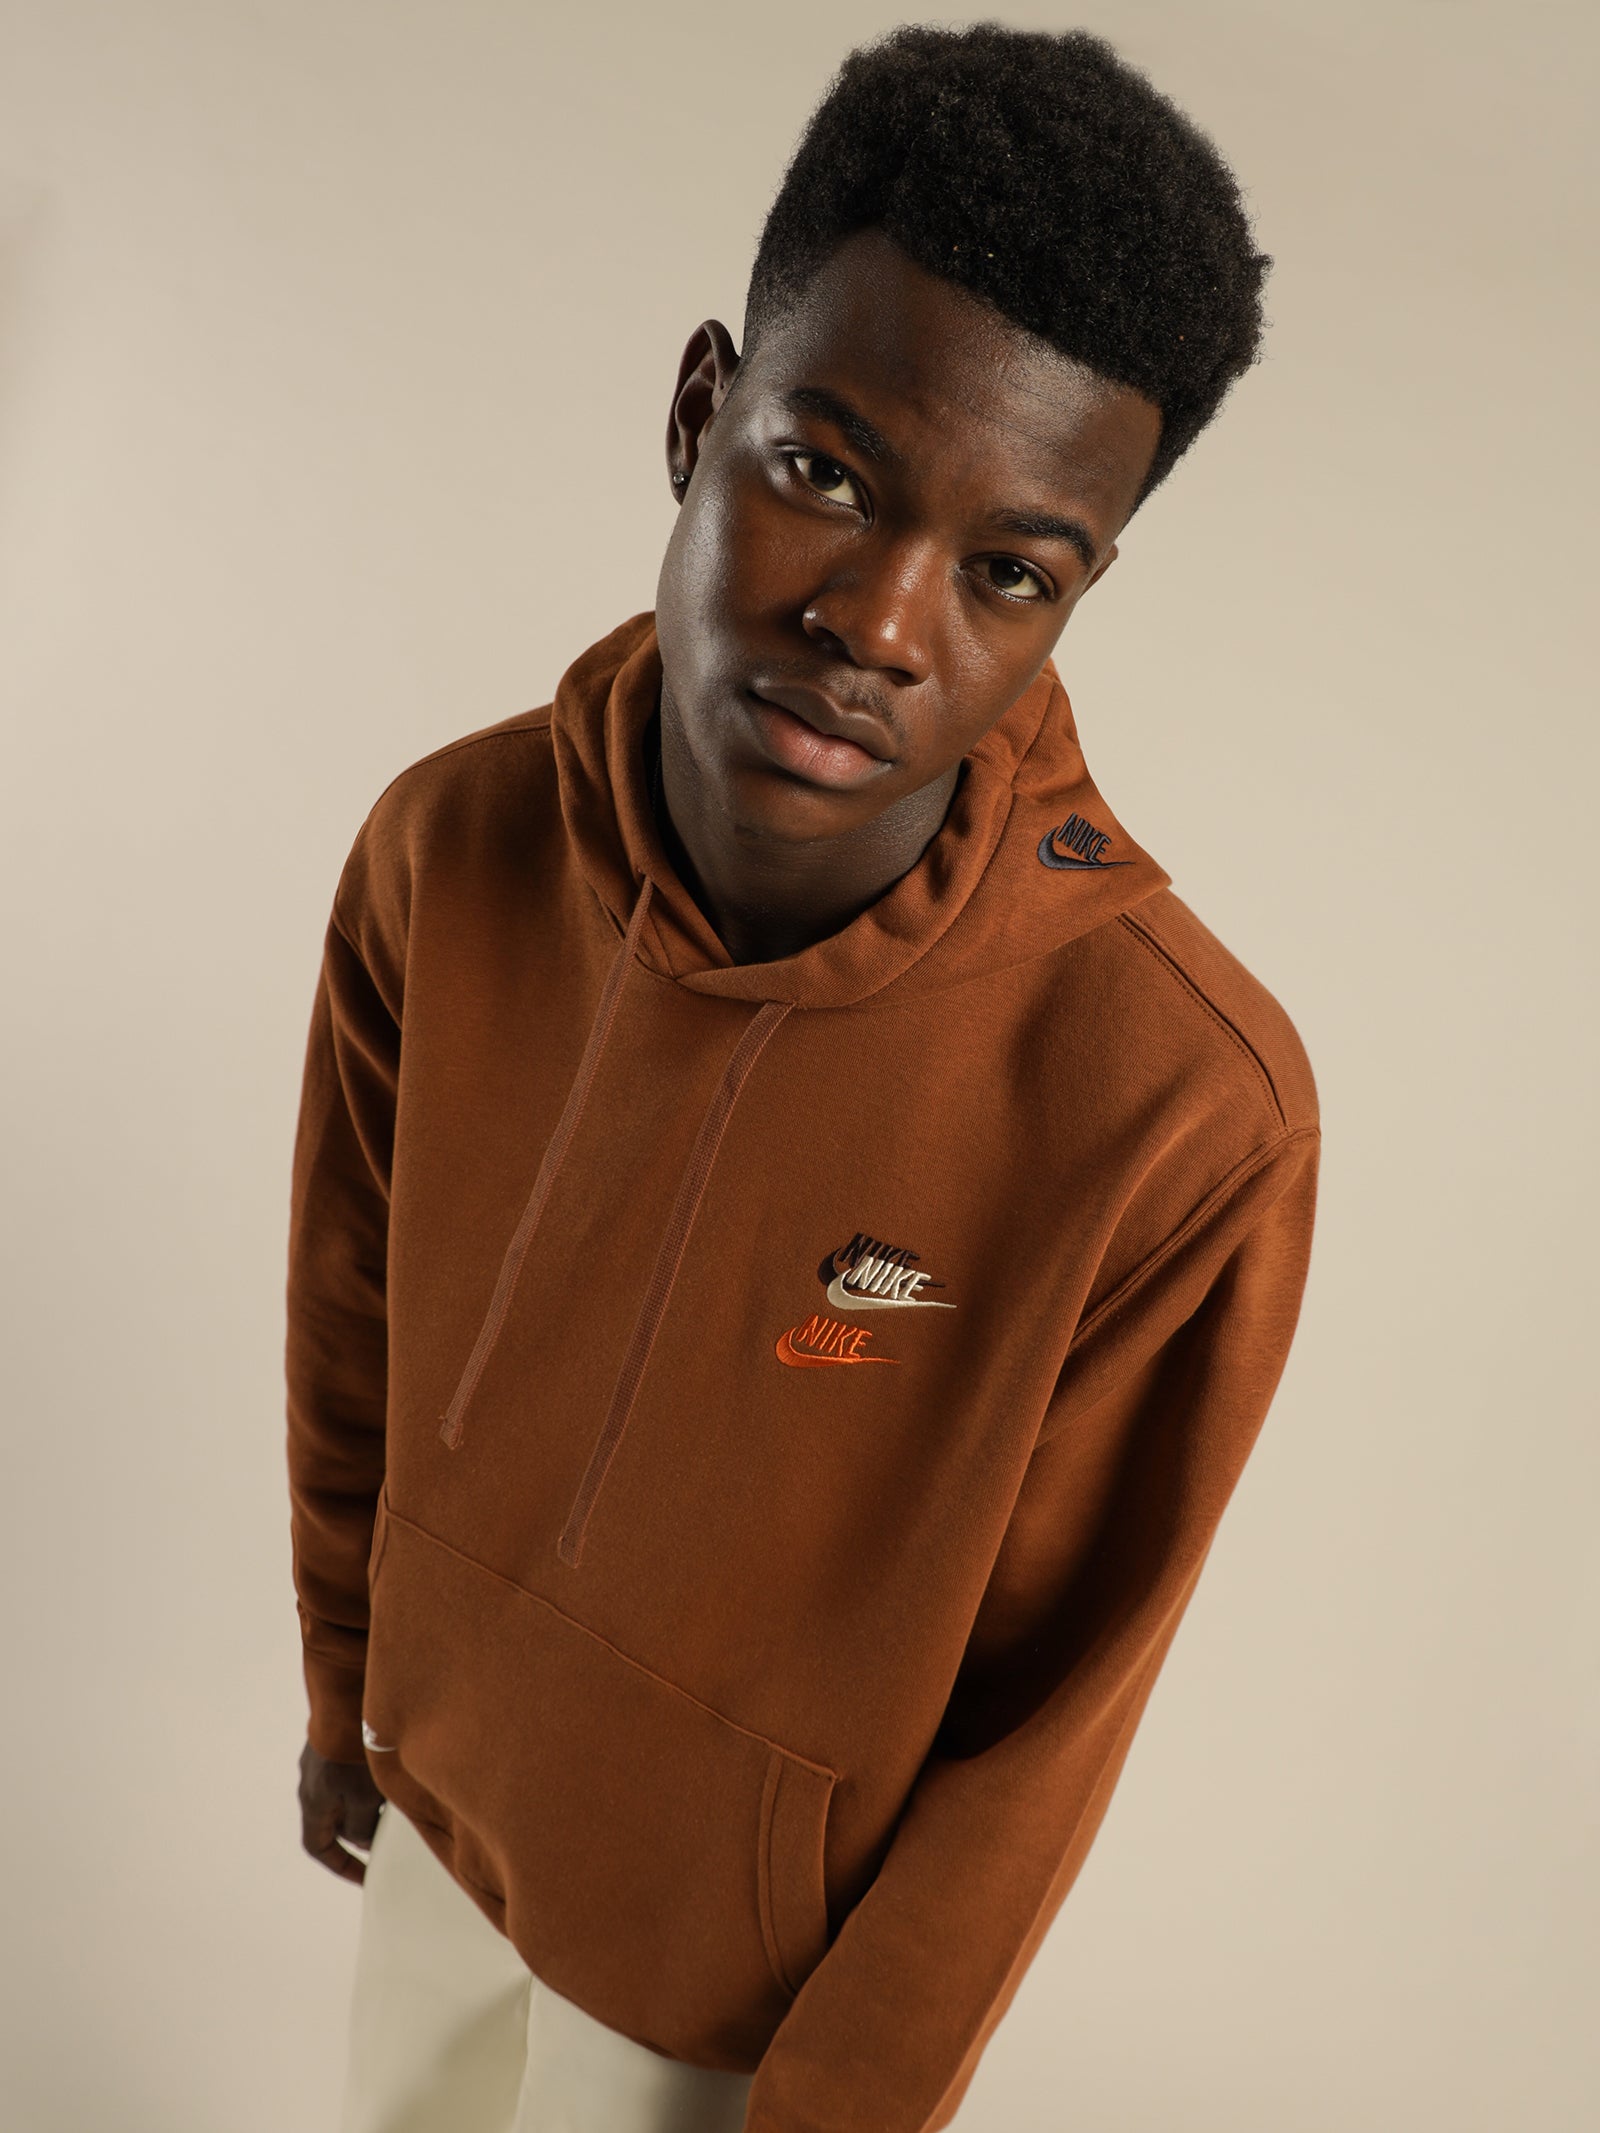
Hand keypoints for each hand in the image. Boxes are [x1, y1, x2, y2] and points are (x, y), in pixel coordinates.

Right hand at [299, 1739, 384, 1883]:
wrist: (346, 1697)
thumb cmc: (353, 1752)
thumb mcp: (362, 1798)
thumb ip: (362, 1826)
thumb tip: (363, 1840)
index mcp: (314, 1802)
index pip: (319, 1846)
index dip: (341, 1864)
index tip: (366, 1874)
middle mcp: (312, 1782)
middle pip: (336, 1819)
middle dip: (363, 1828)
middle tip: (390, 1829)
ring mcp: (323, 1759)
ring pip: (347, 1792)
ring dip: (369, 1800)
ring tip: (396, 1798)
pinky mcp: (337, 1740)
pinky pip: (353, 1769)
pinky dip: (371, 1777)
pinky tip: (393, 1771)